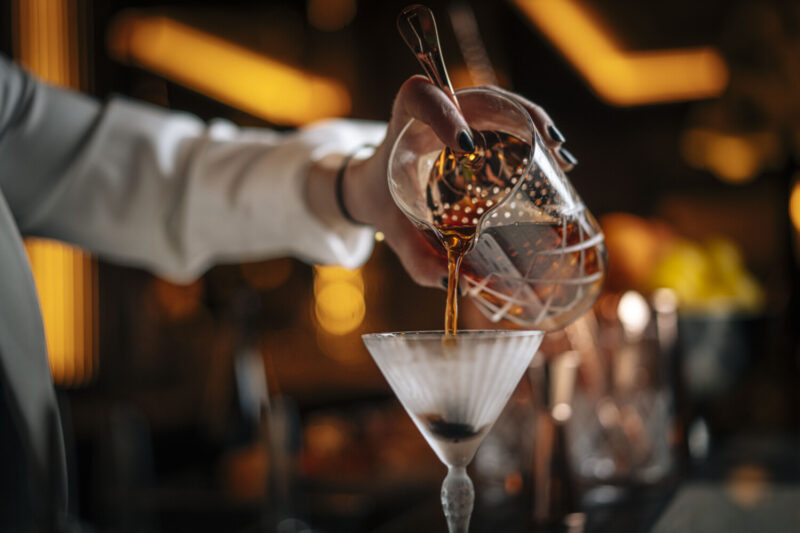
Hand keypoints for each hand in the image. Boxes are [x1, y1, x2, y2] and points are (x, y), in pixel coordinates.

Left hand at [341, 76, 573, 287]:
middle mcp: (435, 110)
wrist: (376, 185)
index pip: (420, 97)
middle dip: (519, 115)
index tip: (466, 145)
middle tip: (548, 146)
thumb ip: (415, 255)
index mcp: (403, 124)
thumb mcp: (393, 227)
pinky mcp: (477, 124)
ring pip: (501, 106)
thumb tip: (453, 282)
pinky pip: (508, 120)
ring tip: (561, 156)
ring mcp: (460, 113)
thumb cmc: (382, 199)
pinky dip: (535, 135)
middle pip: (479, 97)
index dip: (443, 112)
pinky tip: (558, 160)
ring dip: (536, 124)